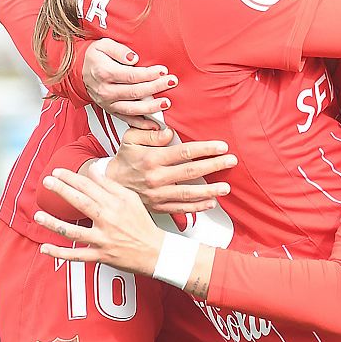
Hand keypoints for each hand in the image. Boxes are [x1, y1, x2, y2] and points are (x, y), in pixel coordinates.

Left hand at [35, 168, 164, 273]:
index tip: (57, 172)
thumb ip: (110, 185)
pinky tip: (45, 248)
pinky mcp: (101, 256)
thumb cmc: (142, 224)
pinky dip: (59, 253)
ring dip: (53, 223)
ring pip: (73, 231)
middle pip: (81, 202)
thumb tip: (93, 172)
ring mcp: (103, 239)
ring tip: (38, 216)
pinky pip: (77, 255)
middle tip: (47, 182)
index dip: (71, 178)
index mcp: (116, 204)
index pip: (90, 186)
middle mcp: (108, 220)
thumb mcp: (131, 199)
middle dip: (62, 190)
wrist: (156, 252)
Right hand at [82, 39, 176, 125]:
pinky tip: (154, 124)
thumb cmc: (94, 57)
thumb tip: (133, 58)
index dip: (148, 74)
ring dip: (151, 107)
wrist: (79, 70)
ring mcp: (108, 103)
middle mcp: (106, 91)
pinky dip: (141, 124)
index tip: (163, 70)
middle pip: (134, 92)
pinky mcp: (111, 110)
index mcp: (104, 73)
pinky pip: (127, 119)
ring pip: (132, 108)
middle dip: (156, 87)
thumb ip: (119, 50)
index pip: (131, 75)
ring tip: (166, 103)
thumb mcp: (103, 45)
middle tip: (171, 82)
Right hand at [106, 125, 236, 213]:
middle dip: (214, 166)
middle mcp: (156, 177)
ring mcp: (158, 194)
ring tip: (226, 187)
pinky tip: (211, 203)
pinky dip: (197, 207)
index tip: (221, 146)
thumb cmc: (123, 161)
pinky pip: (181, 208)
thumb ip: (150, 133)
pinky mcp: (158, 206)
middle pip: (191, 171)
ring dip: (210, 190)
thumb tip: (169, 133)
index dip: (205, 149)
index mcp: (152, 159)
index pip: (184, 152)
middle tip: (231, 161)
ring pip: (188, 193)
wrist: (108, 185)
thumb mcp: (130, 139)